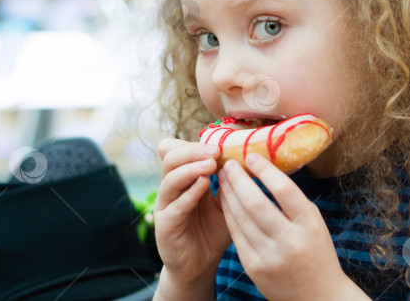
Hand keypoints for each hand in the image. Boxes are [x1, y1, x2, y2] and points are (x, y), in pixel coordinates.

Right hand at [154, 139, 231, 286]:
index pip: (179, 151)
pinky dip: (189, 192)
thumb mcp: (225, 203)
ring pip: (170, 178)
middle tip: (216, 150)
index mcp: (183, 179)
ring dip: (191, 168)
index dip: (194, 144)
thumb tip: (244, 159)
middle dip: (193, 150)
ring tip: (211, 163)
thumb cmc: (213, 232)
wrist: (200, 266)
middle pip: (171, 158)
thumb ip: (229, 184)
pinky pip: (175, 205)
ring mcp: (166, 206)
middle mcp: (171, 189)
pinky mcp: (165, 225)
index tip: (220, 143)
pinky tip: (204, 184)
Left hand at [218, 153, 352, 300]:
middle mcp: (290, 241)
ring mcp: (270, 257)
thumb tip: (265, 169)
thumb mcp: (314, 223)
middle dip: (239, 180)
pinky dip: (229, 214)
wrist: (317, 296)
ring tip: (224, 178)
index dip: (265, 170)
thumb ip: (292, 201)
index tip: (251, 156)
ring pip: (241, 218)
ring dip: (229, 194)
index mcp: (309, 225)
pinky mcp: (254, 268)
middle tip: (229, 164)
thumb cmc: (316, 251)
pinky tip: (225, 201)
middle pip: (256, 202)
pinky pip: (236, 235)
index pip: (284, 190)